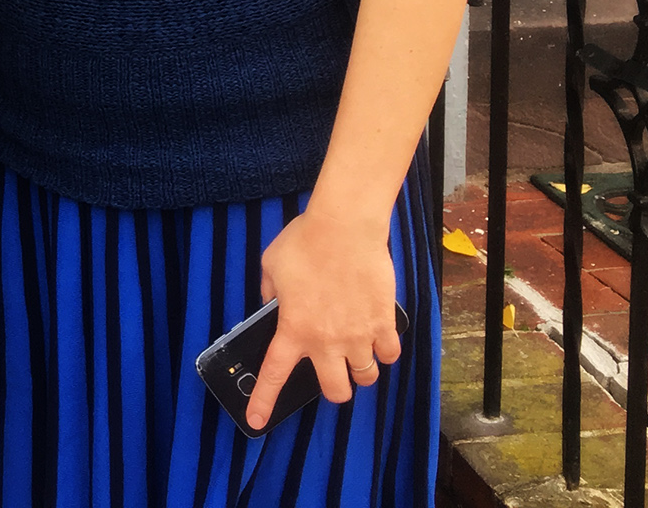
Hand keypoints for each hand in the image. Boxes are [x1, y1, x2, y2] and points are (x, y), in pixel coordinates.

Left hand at [246, 208, 401, 429]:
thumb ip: (269, 291)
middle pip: (336, 392)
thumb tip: (273, 303)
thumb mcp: (271, 264)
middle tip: (335, 370)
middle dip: (336, 387)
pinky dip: (385, 350)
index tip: (257, 421)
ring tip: (357, 349)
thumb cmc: (305, 241)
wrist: (345, 226)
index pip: (275, 375)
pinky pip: (390, 354)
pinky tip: (378, 336)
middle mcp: (326, 341)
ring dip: (361, 369)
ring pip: (366, 377)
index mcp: (293, 329)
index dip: (264, 402)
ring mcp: (358, 335)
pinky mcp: (383, 323)